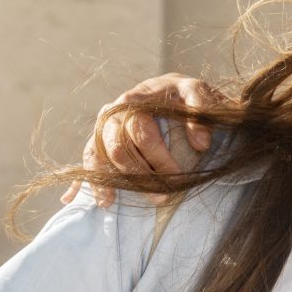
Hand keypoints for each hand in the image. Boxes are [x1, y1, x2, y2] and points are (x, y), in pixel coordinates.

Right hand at [61, 73, 222, 206]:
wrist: (169, 90)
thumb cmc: (182, 94)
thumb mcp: (197, 91)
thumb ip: (201, 109)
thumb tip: (201, 143)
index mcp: (134, 101)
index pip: (141, 133)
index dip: (158, 157)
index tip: (177, 173)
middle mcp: (113, 114)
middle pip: (118, 148)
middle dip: (139, 175)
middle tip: (162, 195)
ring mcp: (104, 128)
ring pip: (100, 156)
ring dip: (114, 182)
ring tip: (127, 201)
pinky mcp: (100, 141)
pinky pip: (89, 159)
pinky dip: (90, 180)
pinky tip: (94, 200)